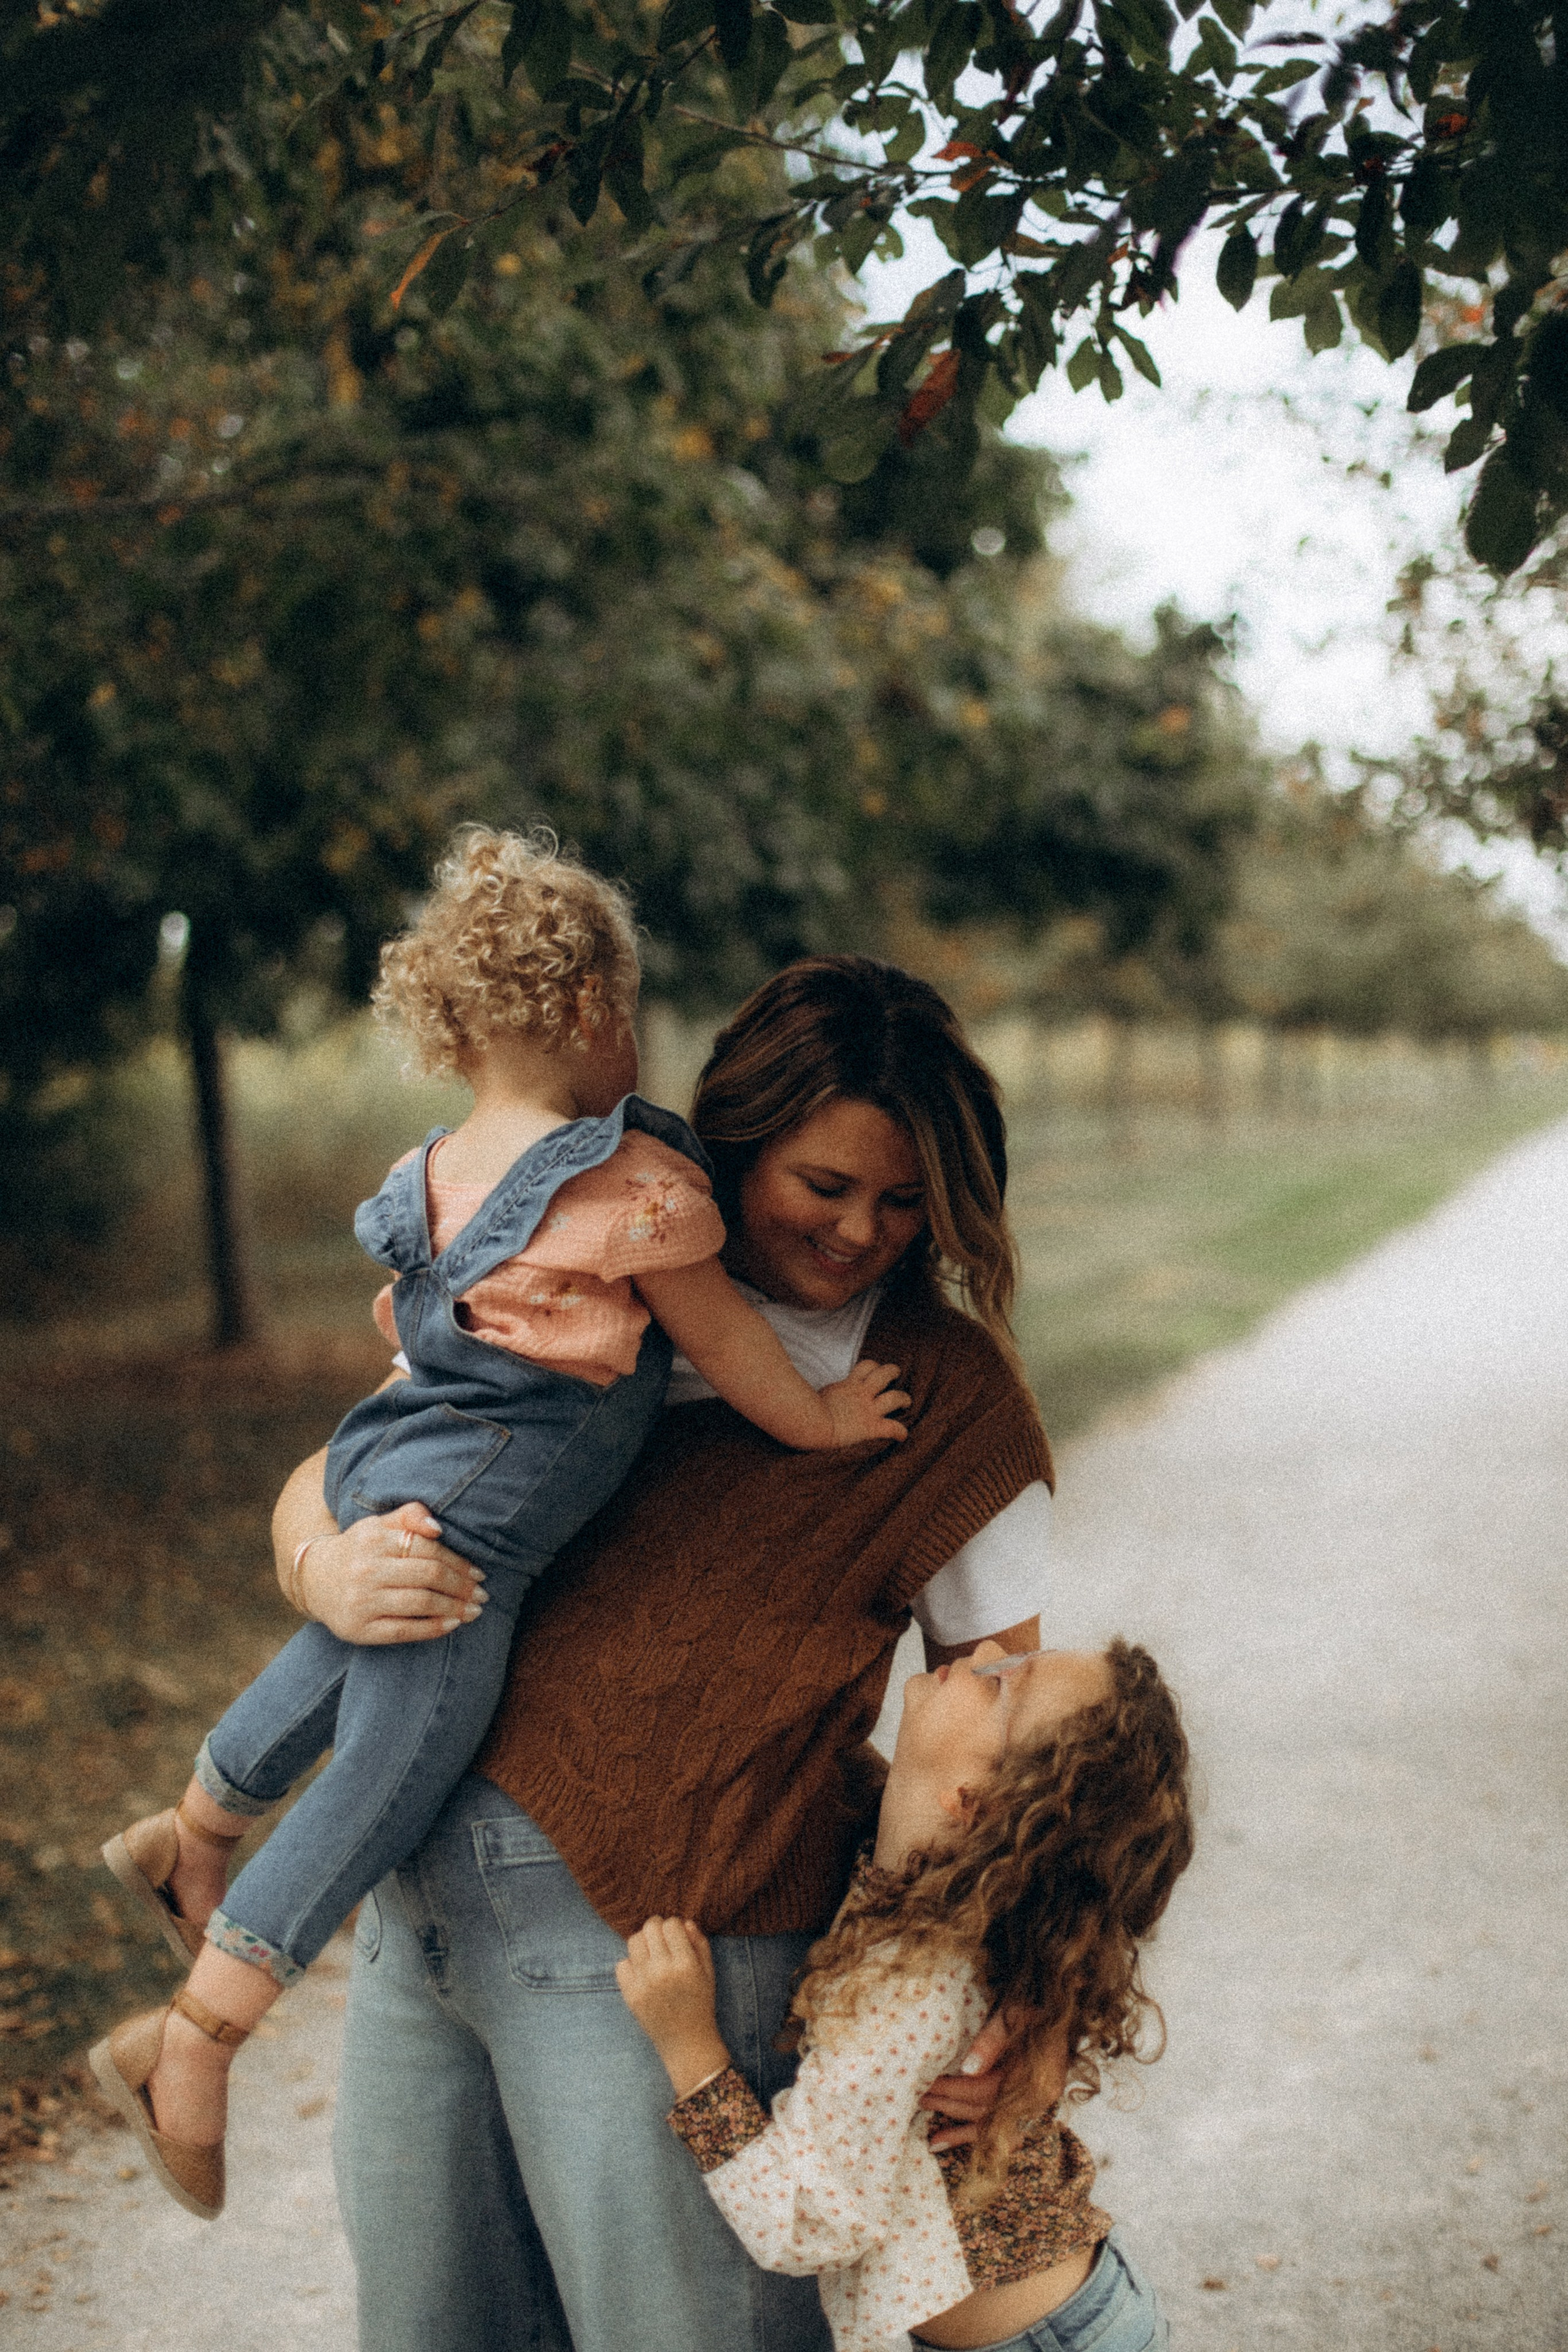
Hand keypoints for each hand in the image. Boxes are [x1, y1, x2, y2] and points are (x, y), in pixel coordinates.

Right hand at [297, 1502, 488, 1645]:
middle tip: (482, 1593)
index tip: (478, 1572)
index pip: (427, 1548)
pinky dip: (433, 1628)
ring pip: (420, 1603)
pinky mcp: (359, 1629)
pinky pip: (404, 1630)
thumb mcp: (378, 1525)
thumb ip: (409, 1515)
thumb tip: (438, 1528)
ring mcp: (361, 1601)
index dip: (458, 1561)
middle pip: (428, 1576)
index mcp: (374, 1538)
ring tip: (475, 1610)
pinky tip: (453, 1624)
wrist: (314, 1581)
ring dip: (454, 1607)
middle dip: (461, 1586)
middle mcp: (366, 1569)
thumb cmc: (360, 1550)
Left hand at [616, 1917, 729, 2097]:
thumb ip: (699, 1943)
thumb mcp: (709, 1972)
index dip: (674, 1925)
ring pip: (634, 1941)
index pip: (671, 1924)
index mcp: (685, 1964)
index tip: (676, 1934)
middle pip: (650, 1928)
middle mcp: (662, 1971)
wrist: (686, 2042)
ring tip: (651, 1952)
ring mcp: (644, 1984)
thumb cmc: (700, 2003)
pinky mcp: (630, 1995)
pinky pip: (622, 1964)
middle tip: (662, 1938)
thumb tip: (684, 1922)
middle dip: (657, 1927)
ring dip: (643, 1941)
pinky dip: (631, 1963)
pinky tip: (642, 1971)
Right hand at [818, 1360, 909, 1447]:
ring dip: (903, 1398)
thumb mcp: (818, 1394)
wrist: (813, 1424)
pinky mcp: (872, 1427)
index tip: (876, 1370)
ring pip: (895, 1397)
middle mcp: (862, 1394)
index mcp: (848, 1385)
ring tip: (906, 1401)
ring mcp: (869, 1410)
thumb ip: (827, 1393)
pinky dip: (899, 1431)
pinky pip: (893, 1428)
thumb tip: (818, 1393)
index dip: (873, 1367)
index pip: (865, 1367)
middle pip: (883, 1374)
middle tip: (895, 1374)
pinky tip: (902, 1436)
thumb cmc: (807, 1411)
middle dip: (892, 1372)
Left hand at [919, 2012, 1067, 2150]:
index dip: (953, 2088)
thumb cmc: (1035, 2011)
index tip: (926, 2082)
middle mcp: (1035, 2102)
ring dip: (953, 2124)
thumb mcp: (1014, 2015)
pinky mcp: (1025, 2114)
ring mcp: (1032, 2111)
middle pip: (983, 2109)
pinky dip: (966, 2137)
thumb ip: (991, 2040)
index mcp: (1034, 2078)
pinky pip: (994, 2131)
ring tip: (921, 2116)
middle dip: (947, 2103)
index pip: (984, 2089)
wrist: (1061, 2019)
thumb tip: (967, 2069)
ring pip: (986, 2124)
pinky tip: (940, 2142)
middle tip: (916, 2096)